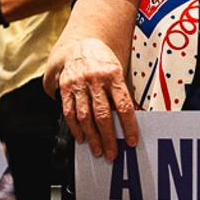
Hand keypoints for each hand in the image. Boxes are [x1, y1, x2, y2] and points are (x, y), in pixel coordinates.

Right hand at [55, 39, 137, 161]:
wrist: (80, 46)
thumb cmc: (103, 62)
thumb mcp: (118, 72)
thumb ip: (122, 94)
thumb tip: (133, 118)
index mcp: (113, 74)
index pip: (123, 105)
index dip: (128, 126)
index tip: (131, 141)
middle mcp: (95, 79)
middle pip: (103, 115)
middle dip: (108, 138)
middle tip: (112, 153)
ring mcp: (78, 83)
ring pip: (85, 116)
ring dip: (92, 137)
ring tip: (97, 150)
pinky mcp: (65, 87)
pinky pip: (70, 112)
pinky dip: (75, 128)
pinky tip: (81, 138)